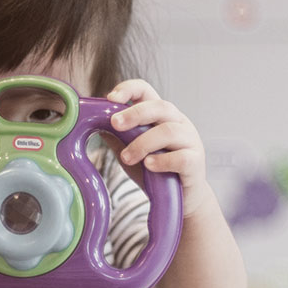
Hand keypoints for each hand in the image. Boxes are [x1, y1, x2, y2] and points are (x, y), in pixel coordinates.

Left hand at [106, 79, 212, 216]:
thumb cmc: (154, 171)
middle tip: (114, 124)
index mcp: (160, 115)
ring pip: (168, 131)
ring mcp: (190, 141)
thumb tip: (91, 123)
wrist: (180, 199)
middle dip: (134, 113)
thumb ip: (116, 137)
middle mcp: (178, 122)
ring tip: (126, 158)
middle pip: (159, 106)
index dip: (129, 89)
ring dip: (142, 143)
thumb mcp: (130, 151)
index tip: (110, 98)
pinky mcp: (196, 162)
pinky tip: (149, 165)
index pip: (146, 91)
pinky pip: (181, 157)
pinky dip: (162, 161)